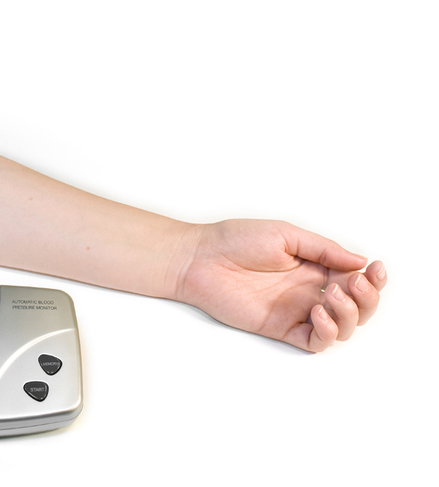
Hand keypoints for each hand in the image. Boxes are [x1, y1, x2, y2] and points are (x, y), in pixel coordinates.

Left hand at [171, 219, 386, 351]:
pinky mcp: (279, 327)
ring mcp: (295, 310)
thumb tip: (359, 261)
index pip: (354, 279)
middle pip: (356, 307)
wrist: (200, 258)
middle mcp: (308, 291)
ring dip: (350, 315)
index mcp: (313, 267)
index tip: (375, 268)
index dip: (372, 278)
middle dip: (367, 298)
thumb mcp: (285, 235)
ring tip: (334, 296)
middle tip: (356, 284)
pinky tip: (319, 313)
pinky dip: (326, 332)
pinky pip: (314, 341)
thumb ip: (323, 249)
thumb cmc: (234, 240)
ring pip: (341, 328)